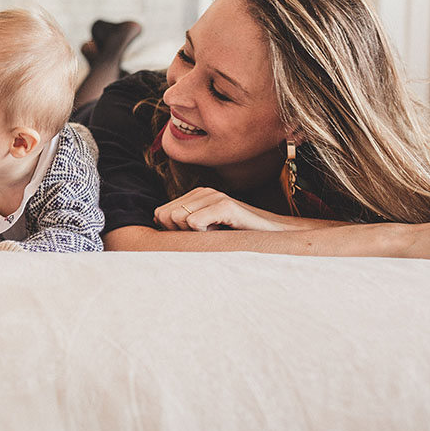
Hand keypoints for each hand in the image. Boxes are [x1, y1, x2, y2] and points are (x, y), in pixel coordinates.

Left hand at [154, 187, 298, 231]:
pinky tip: (223, 233)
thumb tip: (154, 232)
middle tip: (207, 236)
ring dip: (195, 235)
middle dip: (181, 233)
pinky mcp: (226, 205)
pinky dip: (205, 235)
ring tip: (217, 234)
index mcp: (195, 195)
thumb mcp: (206, 232)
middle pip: (165, 216)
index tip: (197, 236)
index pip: (159, 214)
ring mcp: (215, 196)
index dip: (172, 231)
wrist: (276, 238)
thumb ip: (183, 228)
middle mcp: (202, 191)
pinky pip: (194, 223)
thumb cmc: (238, 239)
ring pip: (177, 218)